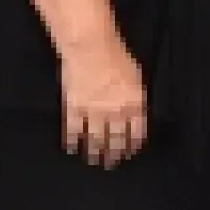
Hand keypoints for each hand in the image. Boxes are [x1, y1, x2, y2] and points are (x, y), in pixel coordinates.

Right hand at [59, 37, 147, 168]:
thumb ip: (136, 97)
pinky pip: (73, 131)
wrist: (90, 46)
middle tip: (112, 162)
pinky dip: (72, 142)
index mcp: (133, 103)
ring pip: (94, 140)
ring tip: (94, 160)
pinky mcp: (73, 109)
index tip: (130, 151)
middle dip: (114, 153)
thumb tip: (136, 114)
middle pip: (115, 139)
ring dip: (95, 152)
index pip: (136, 132)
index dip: (133, 144)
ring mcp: (92, 112)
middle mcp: (114, 112)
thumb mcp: (136, 76)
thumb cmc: (116, 54)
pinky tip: (72, 148)